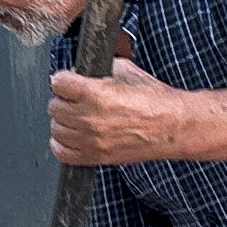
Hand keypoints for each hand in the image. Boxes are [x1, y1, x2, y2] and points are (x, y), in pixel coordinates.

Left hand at [47, 61, 179, 165]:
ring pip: (56, 129)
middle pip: (54, 106)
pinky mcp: (95, 156)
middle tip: (76, 99)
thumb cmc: (155, 101)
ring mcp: (90, 140)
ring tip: (77, 117)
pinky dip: (62, 144)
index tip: (69, 81)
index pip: (58, 83)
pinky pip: (62, 152)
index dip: (64, 80)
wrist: (172, 127)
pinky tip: (72, 136)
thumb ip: (99, 71)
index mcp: (95, 93)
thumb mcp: (126, 71)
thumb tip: (83, 72)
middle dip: (64, 100)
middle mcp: (89, 118)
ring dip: (64, 122)